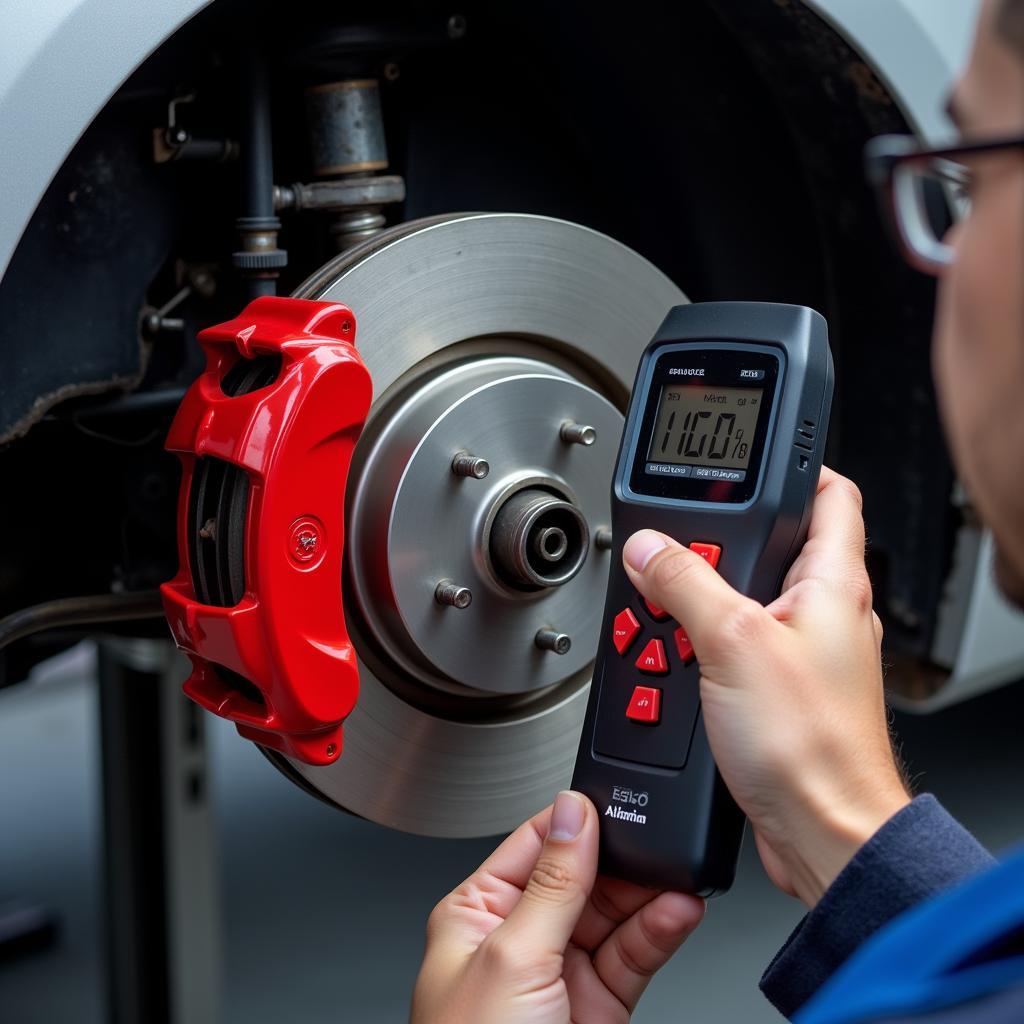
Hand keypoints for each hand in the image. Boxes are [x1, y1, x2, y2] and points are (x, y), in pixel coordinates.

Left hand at [411, 791, 703, 1023]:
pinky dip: (660, 932)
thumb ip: (553, 883)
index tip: (615, 802)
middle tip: (658, 844)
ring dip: (649, 895)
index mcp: (478, 913)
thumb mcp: (513, 959)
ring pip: (614, 915)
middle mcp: (518, 937)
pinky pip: (634, 954)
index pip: (534, 844)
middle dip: (622, 862)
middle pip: (581, 876)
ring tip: (679, 878)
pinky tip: (678, 913)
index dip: (576, 821)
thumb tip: (573, 812)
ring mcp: (560, 973)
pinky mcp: (598, 1005)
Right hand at [622, 467, 910, 907]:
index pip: (829, 492)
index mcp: (834, 582)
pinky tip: (675, 656)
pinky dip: (698, 643)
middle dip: (714, 547)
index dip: (790, 466)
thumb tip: (650, 548)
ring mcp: (800, 651)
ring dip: (697, 602)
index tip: (744, 458)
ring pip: (740, 599)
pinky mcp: (776, 689)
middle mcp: (824, 612)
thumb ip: (686, 585)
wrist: (820, 832)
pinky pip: (731, 645)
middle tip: (677, 552)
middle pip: (766, 547)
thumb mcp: (733, 643)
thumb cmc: (810, 747)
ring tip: (667, 612)